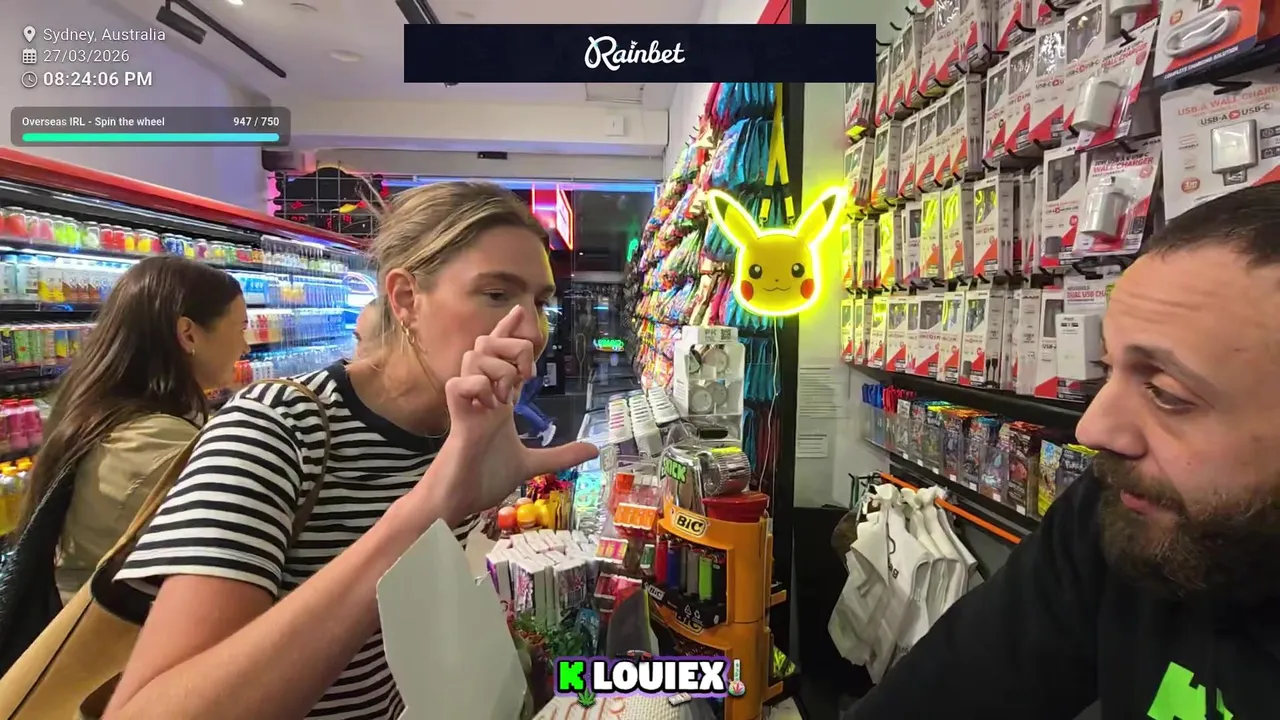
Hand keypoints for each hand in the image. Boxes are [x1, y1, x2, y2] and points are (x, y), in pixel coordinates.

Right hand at [425, 306, 597, 523]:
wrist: (461, 499)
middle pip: (486, 342)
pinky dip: (478, 387)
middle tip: (527, 375)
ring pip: (473, 355)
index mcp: (497, 399)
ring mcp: (468, 402)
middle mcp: (482, 393)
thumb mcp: (533, 464)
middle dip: (512, 345)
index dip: (509, 330)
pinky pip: (459, 383)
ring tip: (508, 396)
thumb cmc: (486, 476)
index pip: (500, 353)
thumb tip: (593, 450)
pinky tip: (490, 405)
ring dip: (498, 367)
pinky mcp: (457, 417)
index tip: (521, 310)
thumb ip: (561, 455)